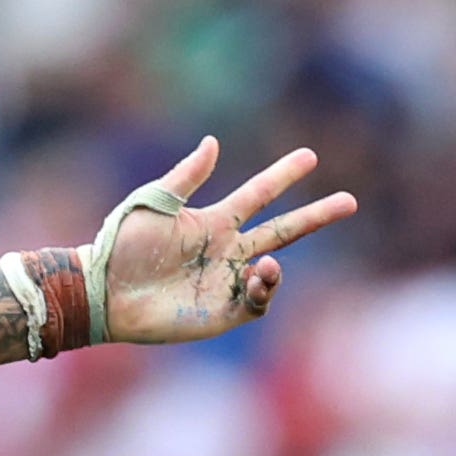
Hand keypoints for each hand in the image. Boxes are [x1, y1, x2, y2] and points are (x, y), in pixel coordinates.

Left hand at [94, 139, 358, 343]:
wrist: (105, 293)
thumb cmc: (121, 245)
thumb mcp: (153, 203)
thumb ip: (186, 177)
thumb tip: (214, 142)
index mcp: (213, 220)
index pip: (259, 194)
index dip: (284, 175)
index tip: (310, 157)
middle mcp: (227, 249)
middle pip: (283, 229)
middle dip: (316, 216)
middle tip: (350, 201)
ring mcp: (228, 282)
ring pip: (274, 268)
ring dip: (277, 265)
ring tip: (266, 263)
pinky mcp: (224, 313)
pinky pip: (259, 302)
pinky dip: (266, 290)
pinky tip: (258, 278)